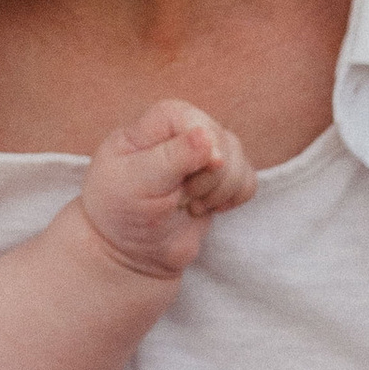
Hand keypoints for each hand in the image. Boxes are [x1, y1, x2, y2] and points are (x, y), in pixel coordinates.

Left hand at [79, 100, 256, 281]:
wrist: (129, 253)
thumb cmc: (119, 211)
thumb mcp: (136, 183)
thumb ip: (171, 157)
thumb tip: (207, 137)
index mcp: (154, 127)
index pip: (187, 116)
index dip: (199, 142)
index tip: (190, 176)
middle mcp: (182, 135)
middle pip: (222, 139)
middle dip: (207, 177)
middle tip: (179, 197)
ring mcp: (204, 158)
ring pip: (239, 160)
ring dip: (220, 191)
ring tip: (189, 204)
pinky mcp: (221, 182)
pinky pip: (249, 180)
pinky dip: (234, 198)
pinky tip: (207, 208)